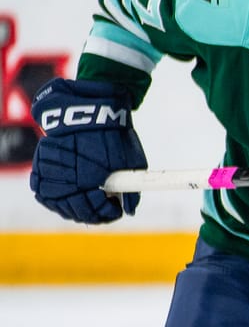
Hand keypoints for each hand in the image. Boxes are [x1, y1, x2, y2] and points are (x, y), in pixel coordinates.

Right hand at [30, 78, 144, 224]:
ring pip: (59, 204)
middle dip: (93, 215)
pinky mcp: (39, 166)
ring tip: (88, 205)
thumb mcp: (131, 160)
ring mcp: (51, 173)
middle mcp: (68, 178)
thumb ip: (130, 188)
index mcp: (91, 177)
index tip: (116, 211)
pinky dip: (57, 199)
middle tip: (104, 212)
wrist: (86, 111)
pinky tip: (70, 198)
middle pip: (77, 210)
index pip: (97, 209)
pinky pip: (44, 192)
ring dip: (74, 209)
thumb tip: (130, 210)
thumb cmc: (112, 135)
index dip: (108, 214)